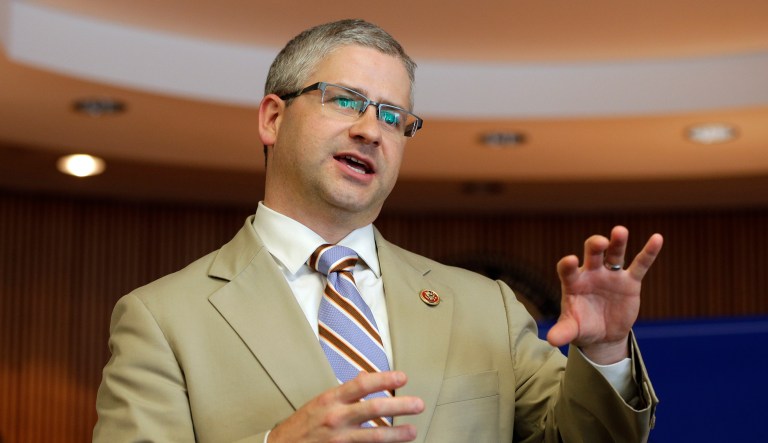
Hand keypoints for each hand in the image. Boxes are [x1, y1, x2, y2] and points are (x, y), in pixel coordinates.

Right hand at [268, 371, 423, 442]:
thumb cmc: (305, 422)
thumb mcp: (323, 400)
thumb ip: (346, 391)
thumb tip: (366, 376)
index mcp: (332, 399)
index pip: (362, 385)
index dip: (384, 379)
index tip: (403, 378)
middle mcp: (336, 417)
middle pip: (373, 409)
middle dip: (399, 406)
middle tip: (419, 404)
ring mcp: (339, 439)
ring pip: (374, 436)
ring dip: (396, 434)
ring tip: (413, 431)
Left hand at [546, 226, 662, 363]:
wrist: (603, 334)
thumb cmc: (582, 327)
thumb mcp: (572, 330)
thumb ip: (563, 332)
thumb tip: (552, 340)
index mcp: (573, 283)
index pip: (567, 269)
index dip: (568, 264)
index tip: (571, 260)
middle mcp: (591, 274)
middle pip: (592, 254)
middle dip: (595, 246)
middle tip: (600, 242)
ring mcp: (611, 275)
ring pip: (615, 254)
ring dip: (618, 242)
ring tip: (620, 231)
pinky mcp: (630, 282)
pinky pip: (640, 265)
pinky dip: (649, 252)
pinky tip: (657, 238)